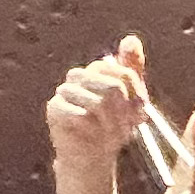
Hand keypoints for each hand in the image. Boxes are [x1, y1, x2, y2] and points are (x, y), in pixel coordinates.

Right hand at [43, 36, 154, 175]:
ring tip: (112, 136)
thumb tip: (131, 39)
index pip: (126, 75)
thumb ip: (132, 68)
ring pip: (98, 102)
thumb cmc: (111, 125)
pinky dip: (93, 130)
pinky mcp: (54, 108)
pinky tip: (94, 136)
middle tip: (127, 129)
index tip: (140, 114)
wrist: (91, 154)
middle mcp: (79, 75)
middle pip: (113, 88)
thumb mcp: (131, 97)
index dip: (137, 97)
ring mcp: (65, 90)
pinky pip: (81, 115)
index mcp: (98, 70)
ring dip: (111, 125)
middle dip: (124, 113)